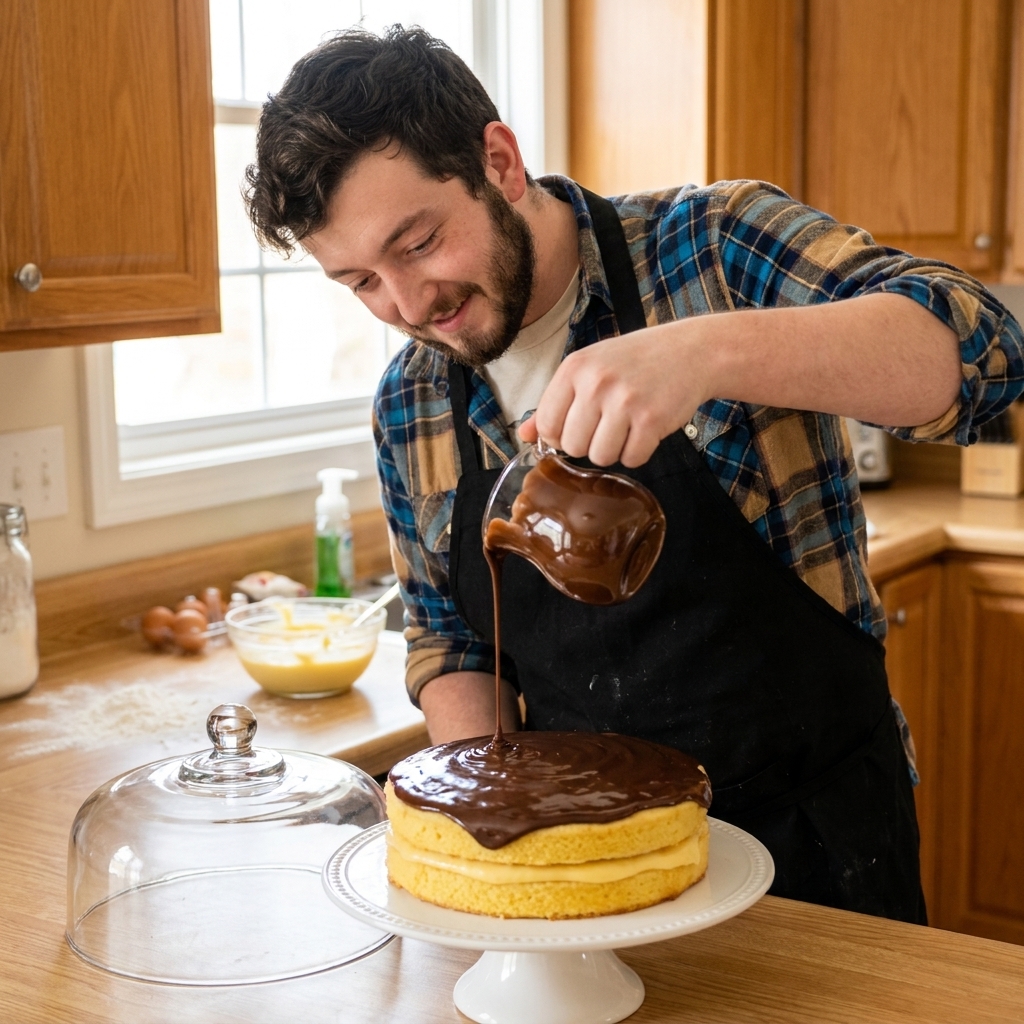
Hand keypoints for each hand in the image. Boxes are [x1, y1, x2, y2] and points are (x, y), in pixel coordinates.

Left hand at [518, 321, 710, 466]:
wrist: (690, 351)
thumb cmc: (634, 362)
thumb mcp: (589, 370)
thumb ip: (554, 402)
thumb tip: (524, 434)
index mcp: (574, 368)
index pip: (547, 425)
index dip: (559, 436)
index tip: (577, 427)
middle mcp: (596, 383)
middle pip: (572, 446)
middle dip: (588, 444)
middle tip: (608, 424)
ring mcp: (625, 401)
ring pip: (600, 457)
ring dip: (613, 450)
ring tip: (626, 427)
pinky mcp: (652, 420)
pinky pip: (632, 460)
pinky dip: (638, 453)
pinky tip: (645, 430)